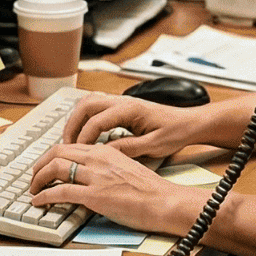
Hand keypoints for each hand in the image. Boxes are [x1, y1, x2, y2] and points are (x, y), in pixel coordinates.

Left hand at [28, 141, 200, 235]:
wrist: (163, 201)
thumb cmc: (150, 190)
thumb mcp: (126, 167)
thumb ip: (106, 166)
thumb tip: (89, 175)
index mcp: (107, 151)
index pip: (70, 146)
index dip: (52, 156)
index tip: (45, 166)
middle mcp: (99, 159)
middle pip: (57, 152)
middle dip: (39, 164)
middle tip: (34, 176)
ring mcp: (96, 176)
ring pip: (55, 168)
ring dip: (38, 179)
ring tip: (33, 189)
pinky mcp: (94, 195)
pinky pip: (60, 191)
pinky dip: (45, 196)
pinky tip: (39, 201)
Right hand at [60, 90, 210, 159]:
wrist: (190, 122)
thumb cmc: (176, 132)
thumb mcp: (154, 145)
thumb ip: (128, 148)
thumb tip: (104, 152)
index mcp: (131, 109)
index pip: (97, 120)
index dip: (84, 138)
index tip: (78, 154)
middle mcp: (124, 101)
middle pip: (86, 105)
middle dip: (72, 125)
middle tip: (65, 145)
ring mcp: (122, 102)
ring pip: (88, 102)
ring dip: (76, 120)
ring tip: (70, 141)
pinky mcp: (122, 108)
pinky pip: (96, 107)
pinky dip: (85, 119)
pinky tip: (84, 136)